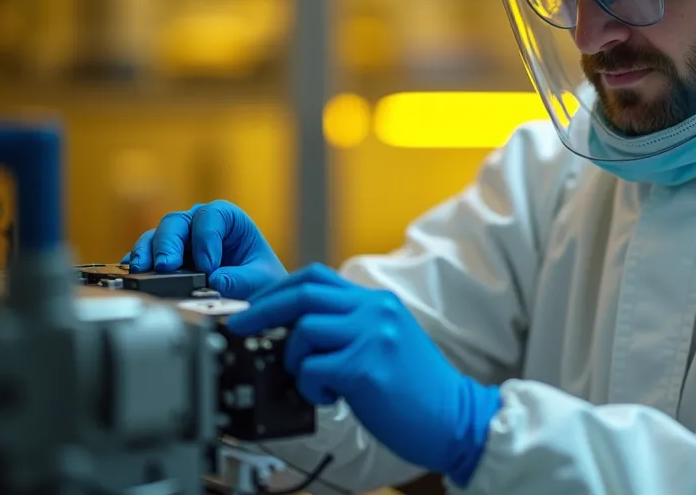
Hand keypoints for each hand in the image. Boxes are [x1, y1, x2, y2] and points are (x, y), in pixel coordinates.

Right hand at [122, 200, 286, 298]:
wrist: (253, 291)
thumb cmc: (259, 276)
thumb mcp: (259, 279)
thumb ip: (240, 279)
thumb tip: (215, 282)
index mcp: (228, 219)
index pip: (211, 216)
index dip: (206, 238)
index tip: (209, 265)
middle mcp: (199, 223)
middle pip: (177, 222)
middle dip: (170, 243)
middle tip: (167, 266)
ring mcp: (179, 239)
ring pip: (156, 236)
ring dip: (148, 252)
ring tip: (143, 269)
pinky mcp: (165, 258)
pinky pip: (146, 255)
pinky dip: (139, 263)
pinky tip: (133, 273)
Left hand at [226, 264, 502, 485]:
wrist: (456, 418)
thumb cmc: (418, 390)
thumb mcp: (385, 342)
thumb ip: (348, 328)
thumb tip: (292, 331)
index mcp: (378, 302)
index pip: (317, 277)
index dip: (277, 290)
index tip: (253, 307)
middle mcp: (375, 311)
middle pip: (303, 293)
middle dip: (261, 310)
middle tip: (239, 327)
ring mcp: (372, 337)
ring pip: (303, 330)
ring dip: (295, 359)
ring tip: (314, 381)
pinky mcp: (366, 368)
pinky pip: (312, 369)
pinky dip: (309, 386)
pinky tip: (329, 398)